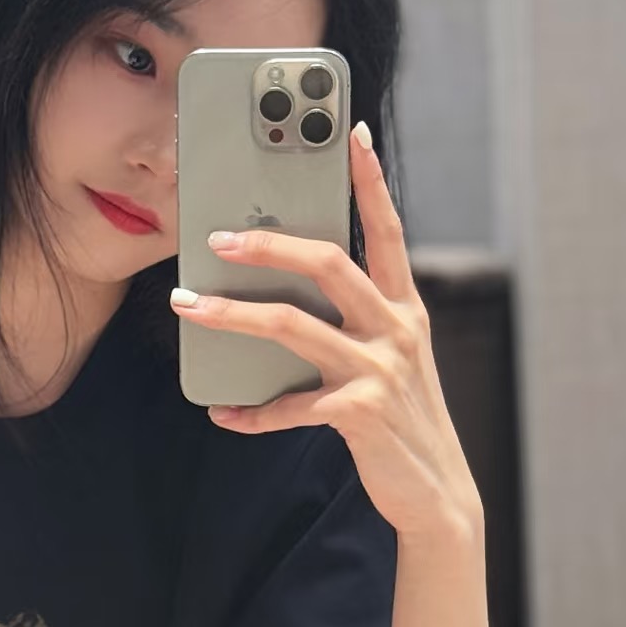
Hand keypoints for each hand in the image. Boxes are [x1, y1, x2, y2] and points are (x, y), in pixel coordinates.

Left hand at [170, 122, 482, 540]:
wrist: (437, 492)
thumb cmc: (400, 420)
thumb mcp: (389, 360)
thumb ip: (354, 323)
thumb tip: (283, 295)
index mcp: (405, 308)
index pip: (388, 230)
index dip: (371, 181)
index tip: (352, 133)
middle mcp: (396, 329)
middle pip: (329, 263)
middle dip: (269, 243)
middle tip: (218, 235)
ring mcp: (379, 369)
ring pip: (293, 326)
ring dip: (231, 315)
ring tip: (188, 306)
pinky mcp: (360, 412)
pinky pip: (290, 405)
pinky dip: (252, 411)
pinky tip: (224, 412)